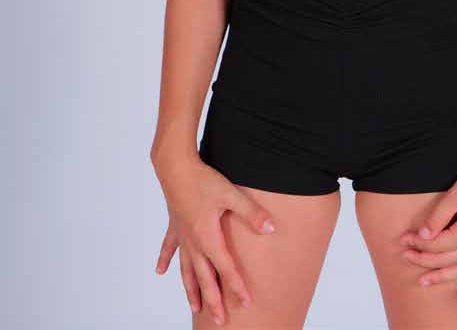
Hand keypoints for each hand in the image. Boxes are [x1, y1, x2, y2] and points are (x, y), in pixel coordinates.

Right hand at [153, 154, 276, 323]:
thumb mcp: (231, 195)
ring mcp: (182, 236)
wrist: (176, 168)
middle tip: (220, 321)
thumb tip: (270, 229)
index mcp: (208, 239)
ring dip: (191, 289)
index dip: (236, 286)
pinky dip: (165, 260)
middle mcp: (194, 243)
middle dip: (213, 300)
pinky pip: (169, 248)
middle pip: (204, 278)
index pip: (226, 269)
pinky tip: (161, 271)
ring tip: (194, 308)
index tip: (245, 303)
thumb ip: (251, 213)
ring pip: (186, 270)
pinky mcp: (174, 226)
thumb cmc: (203, 180)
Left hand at [398, 156, 456, 296]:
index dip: (418, 243)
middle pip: (446, 259)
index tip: (404, 239)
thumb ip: (438, 217)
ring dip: (443, 276)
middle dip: (423, 259)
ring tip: (425, 281)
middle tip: (406, 257)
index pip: (436, 245)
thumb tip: (423, 235)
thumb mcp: (456, 194)